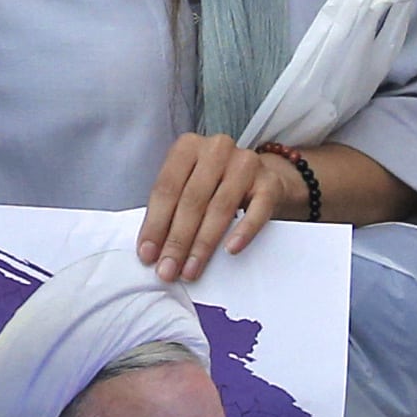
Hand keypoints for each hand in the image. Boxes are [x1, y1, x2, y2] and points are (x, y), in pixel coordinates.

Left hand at [138, 132, 303, 283]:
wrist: (262, 178)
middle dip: (177, 240)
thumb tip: (152, 251)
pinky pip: (257, 210)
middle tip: (168, 269)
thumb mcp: (187, 187)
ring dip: (203, 243)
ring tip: (191, 269)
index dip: (154, 224)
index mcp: (187, 147)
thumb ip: (169, 211)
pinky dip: (243, 231)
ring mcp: (245, 163)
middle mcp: (216, 149)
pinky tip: (231, 249)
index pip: (165, 188)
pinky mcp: (269, 182)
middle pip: (191, 200)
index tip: (147, 255)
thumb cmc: (214, 185)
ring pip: (220, 207)